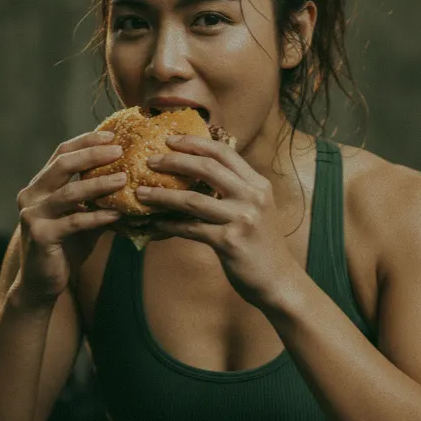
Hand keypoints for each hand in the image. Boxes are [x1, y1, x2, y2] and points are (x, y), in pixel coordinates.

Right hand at [14, 131, 125, 303]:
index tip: (111, 134)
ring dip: (100, 184)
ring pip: (70, 192)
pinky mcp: (41, 236)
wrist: (43, 283)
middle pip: (62, 165)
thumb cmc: (67, 245)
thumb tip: (134, 177)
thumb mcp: (84, 215)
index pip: (61, 153)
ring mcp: (33, 215)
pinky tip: (118, 213)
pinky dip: (98, 216)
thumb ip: (99, 197)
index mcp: (40, 185)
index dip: (85, 141)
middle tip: (119, 149)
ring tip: (124, 178)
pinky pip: (75, 221)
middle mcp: (32, 195)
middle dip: (92, 154)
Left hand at [136, 134, 301, 308]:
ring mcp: (242, 218)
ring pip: (192, 199)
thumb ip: (236, 190)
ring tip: (141, 193)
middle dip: (174, 161)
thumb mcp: (257, 209)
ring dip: (162, 196)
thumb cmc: (262, 244)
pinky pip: (191, 229)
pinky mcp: (230, 242)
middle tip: (151, 160)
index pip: (225, 152)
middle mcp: (252, 196)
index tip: (171, 140)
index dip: (195, 143)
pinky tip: (154, 225)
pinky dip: (169, 226)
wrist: (279, 280)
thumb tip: (199, 174)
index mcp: (258, 184)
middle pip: (207, 168)